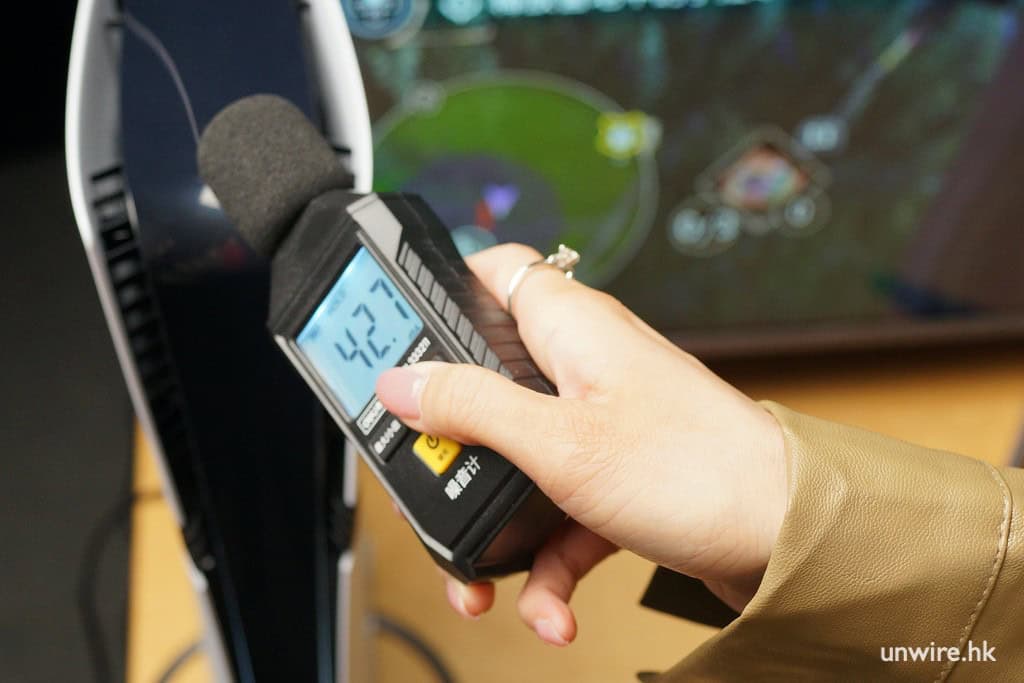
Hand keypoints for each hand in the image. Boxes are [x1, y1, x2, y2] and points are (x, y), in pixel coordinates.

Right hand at [376, 243, 786, 646]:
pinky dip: (548, 564)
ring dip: (498, 524)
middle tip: (430, 477)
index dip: (443, 292)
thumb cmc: (700, 471)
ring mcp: (603, 423)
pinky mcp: (619, 477)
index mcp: (573, 328)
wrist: (786, 542)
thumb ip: (473, 408)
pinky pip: (559, 514)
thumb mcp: (560, 441)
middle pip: (490, 383)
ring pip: (519, 461)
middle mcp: (586, 366)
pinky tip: (549, 606)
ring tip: (483, 575)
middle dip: (456, 445)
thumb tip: (402, 384)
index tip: (399, 340)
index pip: (496, 272)